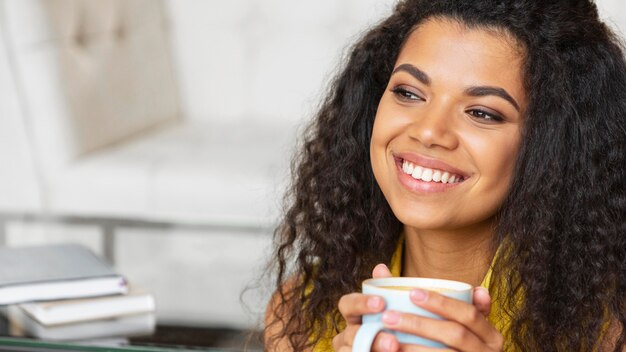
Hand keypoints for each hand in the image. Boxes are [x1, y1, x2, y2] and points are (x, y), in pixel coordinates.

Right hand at [333, 264, 399, 350]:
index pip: (347, 304)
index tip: (381, 302)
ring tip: (393, 351)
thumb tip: (380, 267)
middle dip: (372, 338)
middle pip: (350, 334)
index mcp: (354, 315)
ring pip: (351, 351)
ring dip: (370, 351)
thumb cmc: (397, 326)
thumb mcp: (394, 307)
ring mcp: (349, 350)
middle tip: (393, 342)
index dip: (361, 303)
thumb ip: (387, 290)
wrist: (404, 345)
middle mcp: (347, 334)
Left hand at [381, 286, 502, 350]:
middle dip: (419, 324)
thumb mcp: (451, 323)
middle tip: (389, 316)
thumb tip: (380, 269)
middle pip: (455, 334)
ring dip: (413, 347)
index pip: (468, 313)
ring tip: (387, 337)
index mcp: (490, 335)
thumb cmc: (448, 344)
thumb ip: (425, 300)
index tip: (412, 293)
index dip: (441, 303)